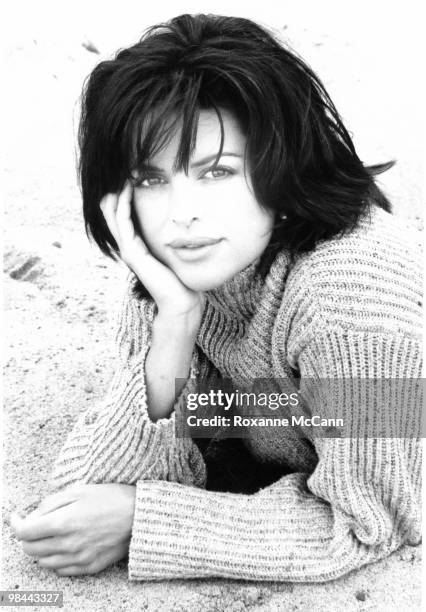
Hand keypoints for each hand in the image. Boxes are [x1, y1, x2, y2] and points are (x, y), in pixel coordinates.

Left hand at [10, 484, 135, 575]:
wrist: (141, 516)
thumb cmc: (112, 498)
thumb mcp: (80, 490)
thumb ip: (51, 503)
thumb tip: (31, 516)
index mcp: (63, 522)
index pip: (23, 532)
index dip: (16, 523)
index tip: (17, 517)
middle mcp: (67, 545)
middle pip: (30, 549)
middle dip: (27, 536)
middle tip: (36, 524)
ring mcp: (78, 559)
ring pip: (43, 562)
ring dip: (41, 548)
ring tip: (52, 533)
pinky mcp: (89, 568)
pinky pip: (61, 570)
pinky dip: (57, 559)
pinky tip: (66, 545)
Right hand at [100, 182, 204, 320]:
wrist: (181, 302)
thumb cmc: (182, 280)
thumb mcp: (175, 253)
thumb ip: (172, 241)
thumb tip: (185, 225)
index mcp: (137, 247)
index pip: (123, 217)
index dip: (124, 198)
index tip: (133, 177)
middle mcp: (129, 248)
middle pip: (113, 214)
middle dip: (116, 193)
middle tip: (123, 170)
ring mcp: (129, 251)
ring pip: (114, 217)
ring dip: (117, 195)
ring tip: (123, 176)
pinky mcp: (133, 254)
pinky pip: (123, 224)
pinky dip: (122, 206)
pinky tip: (126, 191)